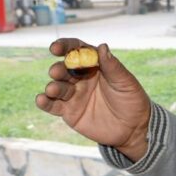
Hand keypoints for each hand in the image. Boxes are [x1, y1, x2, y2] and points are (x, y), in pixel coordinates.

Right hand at [35, 39, 151, 160]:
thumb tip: (102, 46)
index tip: (56, 48)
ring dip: (53, 86)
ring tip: (52, 89)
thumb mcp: (125, 82)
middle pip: (64, 69)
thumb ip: (112, 66)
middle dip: (58, 69)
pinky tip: (41, 99)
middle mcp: (80, 77)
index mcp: (94, 65)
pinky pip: (53, 105)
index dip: (65, 47)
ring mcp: (73, 94)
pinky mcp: (69, 112)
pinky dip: (45, 102)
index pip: (76, 51)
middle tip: (57, 71)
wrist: (133, 129)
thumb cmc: (131, 100)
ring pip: (57, 87)